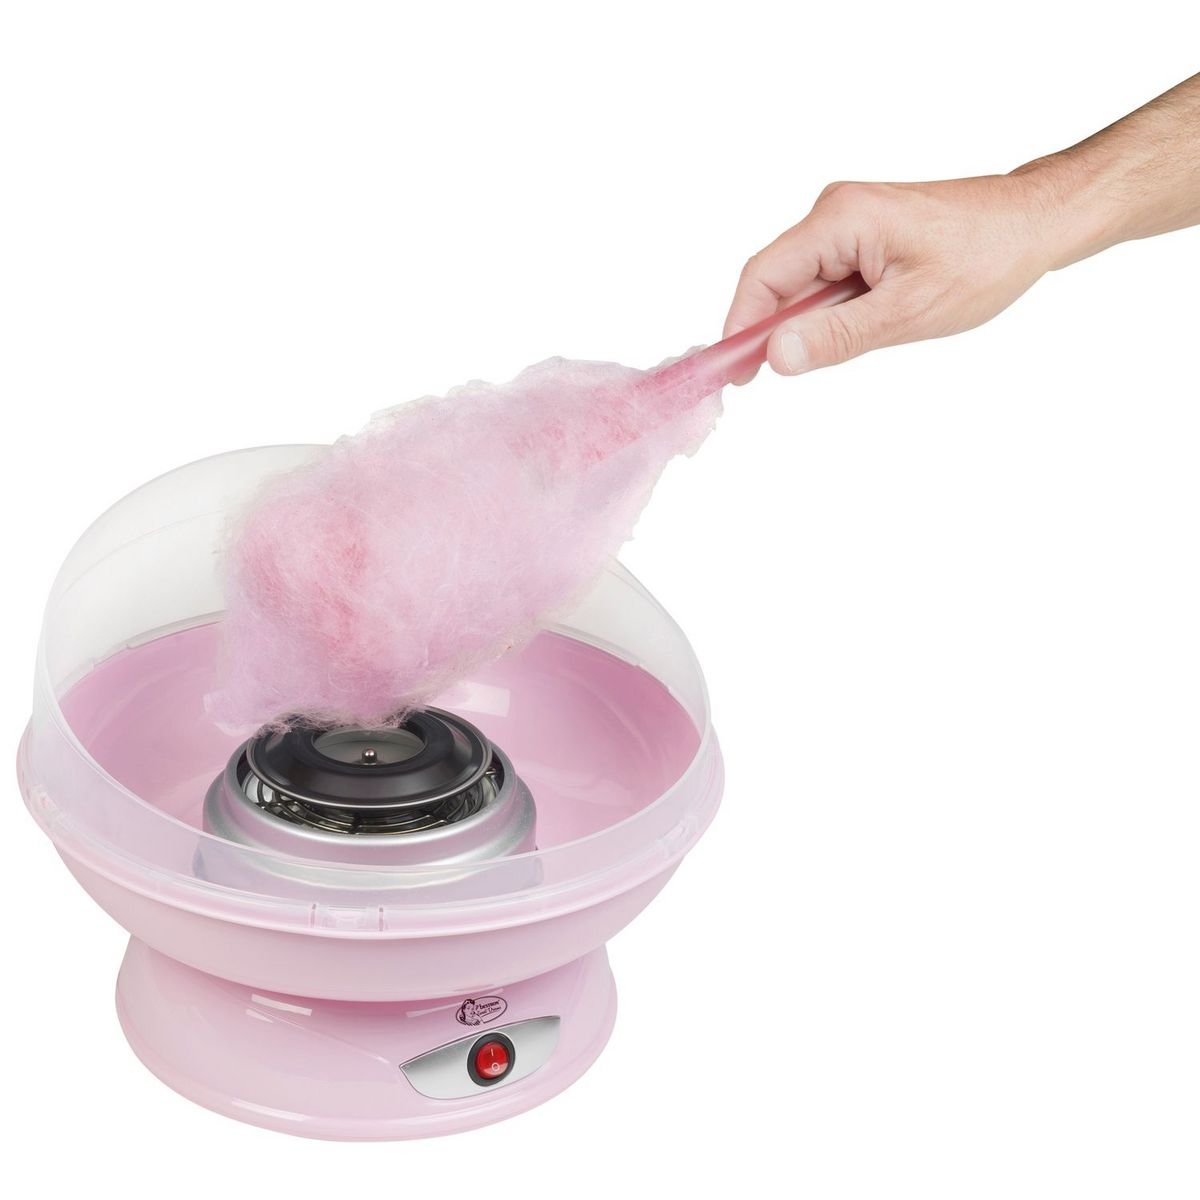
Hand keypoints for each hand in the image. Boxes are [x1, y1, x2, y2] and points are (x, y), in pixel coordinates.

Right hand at [723, 172, 1066, 380]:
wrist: (1036, 223)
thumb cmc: (985, 258)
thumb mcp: (909, 311)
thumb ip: (837, 336)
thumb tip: (776, 356)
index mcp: (840, 218)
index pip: (763, 275)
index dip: (740, 327)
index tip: (730, 373)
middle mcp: (834, 212)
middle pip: (777, 280)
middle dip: (773, 331)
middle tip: (772, 380)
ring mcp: (848, 222)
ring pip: (802, 285)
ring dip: (810, 323)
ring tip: (859, 341)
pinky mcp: (862, 236)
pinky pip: (826, 280)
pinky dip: (830, 312)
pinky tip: (863, 327)